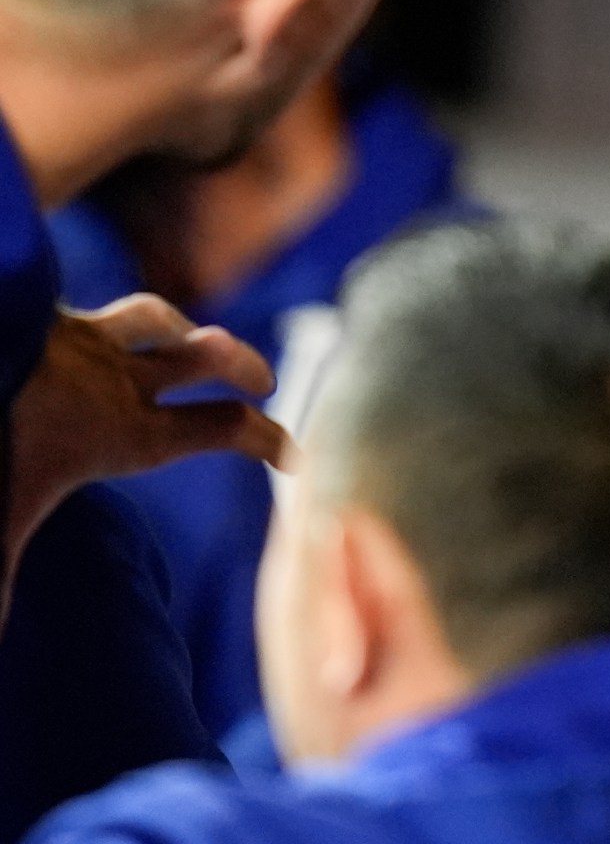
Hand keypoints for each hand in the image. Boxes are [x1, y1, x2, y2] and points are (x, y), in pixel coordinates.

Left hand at [8, 295, 286, 563]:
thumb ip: (0, 582)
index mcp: (128, 437)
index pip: (226, 431)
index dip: (270, 441)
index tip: (296, 455)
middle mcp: (120, 383)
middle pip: (210, 357)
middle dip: (245, 368)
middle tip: (262, 384)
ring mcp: (89, 341)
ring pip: (158, 319)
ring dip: (182, 331)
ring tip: (190, 339)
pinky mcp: (55, 316)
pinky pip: (103, 311)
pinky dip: (119, 322)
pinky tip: (103, 334)